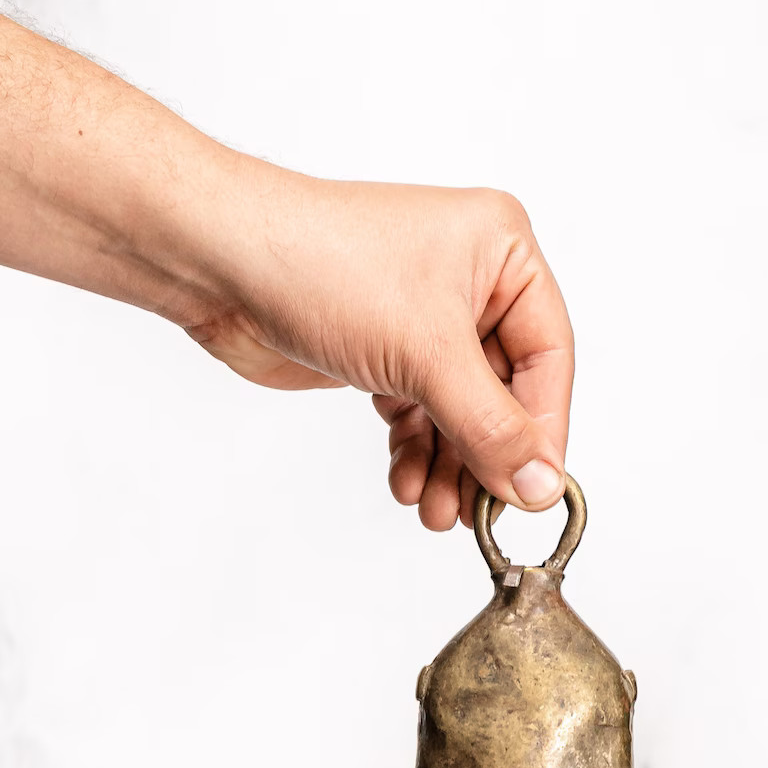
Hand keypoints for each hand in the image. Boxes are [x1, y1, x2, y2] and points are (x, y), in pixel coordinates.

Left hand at [187, 173, 573, 529]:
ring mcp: (426, 321)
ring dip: (449, 468)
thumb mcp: (426, 355)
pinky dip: (414, 453)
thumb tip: (541, 488)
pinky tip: (405, 484)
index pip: (548, 358)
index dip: (542, 430)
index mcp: (502, 253)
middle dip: (485, 458)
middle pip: (504, 394)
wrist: (219, 264)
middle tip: (479, 514)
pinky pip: (420, 416)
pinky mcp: (386, 353)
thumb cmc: (323, 266)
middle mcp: (471, 283)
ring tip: (435, 512)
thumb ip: (490, 428)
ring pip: (460, 413)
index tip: (534, 491)